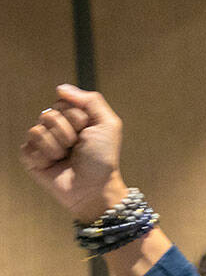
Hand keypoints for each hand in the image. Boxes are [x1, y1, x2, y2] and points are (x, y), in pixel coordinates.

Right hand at [19, 85, 129, 221]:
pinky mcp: (30, 157)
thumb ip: (91, 100)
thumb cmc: (102, 158)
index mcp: (72, 118)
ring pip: (37, 130)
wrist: (94, 187)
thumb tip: (61, 88)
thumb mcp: (108, 124)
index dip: (76, 117)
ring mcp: (41, 142)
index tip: (87, 131)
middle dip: (67, 132)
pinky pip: (28, 147)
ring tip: (67, 157)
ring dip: (57, 146)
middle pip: (48, 115)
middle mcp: (55, 128)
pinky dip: (45, 156)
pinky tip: (54, 164)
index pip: (62, 102)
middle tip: (77, 146)